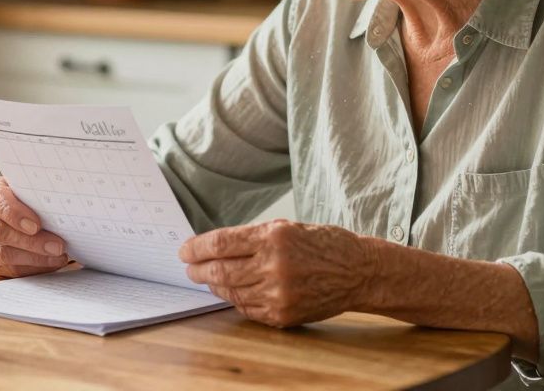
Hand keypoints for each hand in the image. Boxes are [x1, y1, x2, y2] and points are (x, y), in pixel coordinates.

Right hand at [0, 176, 69, 277]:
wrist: (14, 208)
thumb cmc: (24, 194)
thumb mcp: (27, 186)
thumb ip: (36, 194)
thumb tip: (61, 206)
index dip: (15, 214)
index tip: (36, 225)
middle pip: (0, 232)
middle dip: (31, 242)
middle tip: (57, 246)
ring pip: (3, 254)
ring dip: (34, 257)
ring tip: (57, 256)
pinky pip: (8, 268)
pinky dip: (31, 267)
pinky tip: (50, 263)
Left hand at [179, 219, 372, 327]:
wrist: (358, 271)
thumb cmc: (324, 244)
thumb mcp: (287, 227)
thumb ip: (251, 238)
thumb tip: (215, 248)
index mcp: (273, 237)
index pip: (220, 244)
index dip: (196, 248)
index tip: (184, 250)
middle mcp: (274, 266)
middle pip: (219, 270)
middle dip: (198, 269)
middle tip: (189, 268)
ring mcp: (278, 294)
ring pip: (230, 291)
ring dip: (214, 285)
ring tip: (208, 279)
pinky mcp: (283, 315)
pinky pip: (247, 309)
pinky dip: (235, 300)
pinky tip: (232, 292)